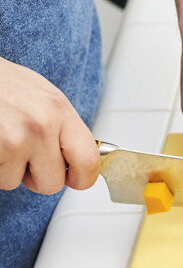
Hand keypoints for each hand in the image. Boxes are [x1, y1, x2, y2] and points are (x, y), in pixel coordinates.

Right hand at [0, 58, 100, 193]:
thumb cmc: (5, 84)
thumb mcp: (46, 99)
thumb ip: (65, 128)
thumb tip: (81, 158)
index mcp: (60, 111)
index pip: (88, 160)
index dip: (82, 178)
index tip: (76, 180)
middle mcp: (41, 126)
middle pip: (51, 183)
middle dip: (37, 178)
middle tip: (27, 159)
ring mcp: (13, 140)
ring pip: (14, 182)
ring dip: (8, 169)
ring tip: (3, 142)